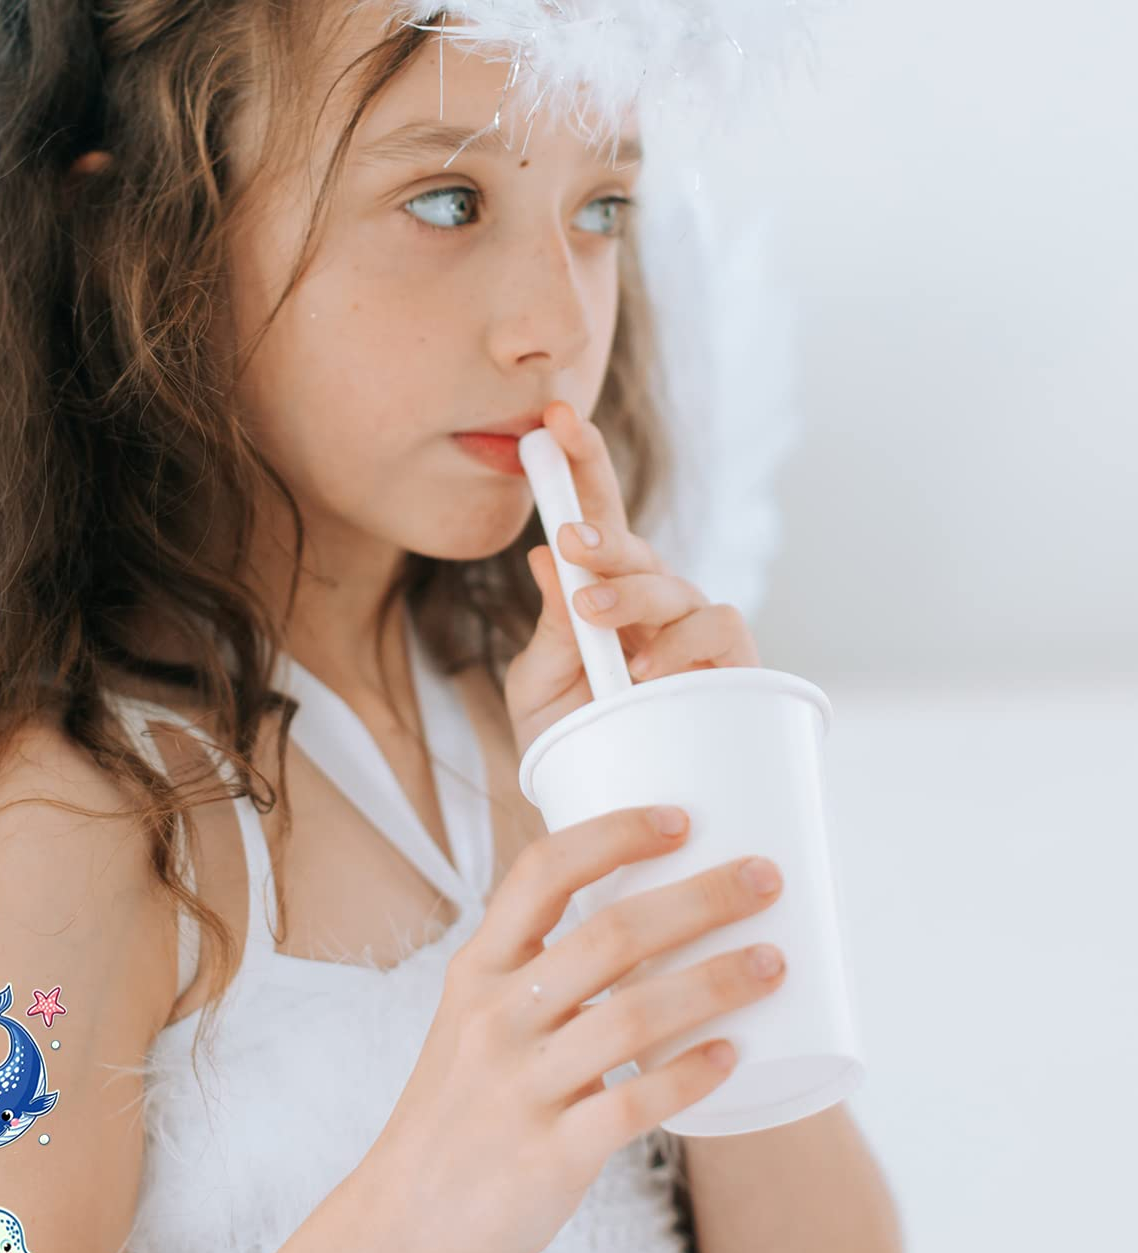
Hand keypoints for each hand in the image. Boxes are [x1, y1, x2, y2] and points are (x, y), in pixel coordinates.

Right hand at [354, 803, 785, 1252]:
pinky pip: (632, 1105)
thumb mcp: (471, 1026)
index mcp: (475, 972)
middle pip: (609, 935)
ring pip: (633, 1015)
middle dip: (700, 899)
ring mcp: (518, 1087)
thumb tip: (649, 935)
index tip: (682, 819)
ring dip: (715, 982)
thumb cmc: (456, 1114)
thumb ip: (539, 981)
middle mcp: (494, 1018)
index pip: (542, 873)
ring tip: (775, 963)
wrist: (400, 1226)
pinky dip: (689, 1076)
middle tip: (766, 880)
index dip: (614, 834)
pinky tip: (734, 1055)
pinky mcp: (547, 1155)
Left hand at [503, 400, 761, 760]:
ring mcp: (695, 633)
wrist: (607, 814)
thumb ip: (548, 627)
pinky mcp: (732, 669)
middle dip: (604, 534)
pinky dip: (684, 644)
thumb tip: (546, 555)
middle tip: (568, 541)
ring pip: (679, 585)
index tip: (554, 418)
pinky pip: (722, 631)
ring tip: (594, 616)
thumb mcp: (540, 688)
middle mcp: (654, 602)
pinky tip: (646, 670)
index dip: (581, 464)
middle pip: (637, 546)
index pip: (595, 516)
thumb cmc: (570, 739)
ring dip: (636, 592)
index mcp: (603, 591)